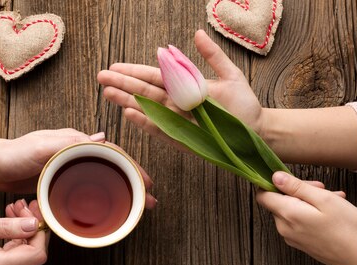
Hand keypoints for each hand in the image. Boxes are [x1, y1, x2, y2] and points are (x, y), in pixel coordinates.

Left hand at [0, 117, 156, 206]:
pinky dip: (100, 200)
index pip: (113, 154)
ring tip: (134, 209)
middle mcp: (76, 155)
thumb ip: (70, 142)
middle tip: (148, 202)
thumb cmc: (14, 152)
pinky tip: (106, 212)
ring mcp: (68, 170)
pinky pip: (85, 192)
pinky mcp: (59, 183)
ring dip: (119, 194)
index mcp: (77, 143)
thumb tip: (102, 139)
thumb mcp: (43, 145)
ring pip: (101, 182)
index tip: (147, 182)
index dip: (132, 168)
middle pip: (112, 169)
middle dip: (132, 184)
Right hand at [0, 200, 47, 264]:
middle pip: (34, 255)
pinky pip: (13, 255)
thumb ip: (6, 226)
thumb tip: (33, 224)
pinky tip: (8, 219)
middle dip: (34, 228)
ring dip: (25, 230)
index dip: (39, 231)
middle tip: (24, 205)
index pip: (35, 254)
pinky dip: (15, 236)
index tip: (31, 211)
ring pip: (25, 255)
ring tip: (14, 208)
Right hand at [97, 29, 264, 143]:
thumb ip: (212, 55)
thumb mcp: (230, 74)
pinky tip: (129, 113)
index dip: (133, 71)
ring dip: (127, 101)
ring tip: (108, 93)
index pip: (153, 77)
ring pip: (147, 109)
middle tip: (101, 78)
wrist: (256, 130)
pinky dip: (145, 122)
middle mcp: (176, 103)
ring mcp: (177, 121)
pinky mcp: (182, 138)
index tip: (114, 67)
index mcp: (184, 87)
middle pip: (144, 92)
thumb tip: (197, 33)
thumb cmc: (243, 105)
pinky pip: (160, 129)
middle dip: (122, 84)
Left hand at [257, 171, 356, 264]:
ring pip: (292, 211)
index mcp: (287, 214)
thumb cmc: (346, 227)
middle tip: (324, 189)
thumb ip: (296, 187)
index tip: (295, 180)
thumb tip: (274, 177)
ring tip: (334, 199)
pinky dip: (311, 213)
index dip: (275, 184)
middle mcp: (284, 228)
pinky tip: (332, 212)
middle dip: (300, 191)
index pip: (262, 195)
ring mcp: (291, 237)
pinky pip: (299, 222)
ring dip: (310, 201)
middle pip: (280, 201)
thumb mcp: (323, 199)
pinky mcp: (300, 243)